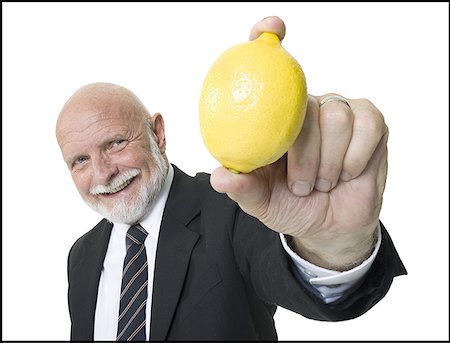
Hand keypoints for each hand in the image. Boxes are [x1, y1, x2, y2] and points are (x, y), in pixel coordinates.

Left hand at [210, 16, 387, 270]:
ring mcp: (341, 110)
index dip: (268, 40)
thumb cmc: (290, 205)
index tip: (271, 27)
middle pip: (306, 104)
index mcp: (275, 116)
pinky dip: (355, 156)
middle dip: (303, 155)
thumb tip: (219, 176)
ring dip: (327, 162)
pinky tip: (347, 174)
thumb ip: (242, 188)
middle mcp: (307, 105)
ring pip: (337, 117)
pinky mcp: (371, 121)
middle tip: (301, 186)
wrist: (328, 226)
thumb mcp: (260, 201)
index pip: (271, 66)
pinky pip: (368, 124)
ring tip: (320, 184)